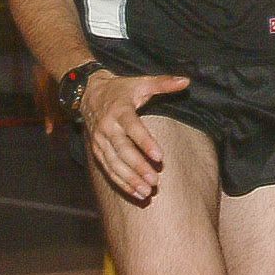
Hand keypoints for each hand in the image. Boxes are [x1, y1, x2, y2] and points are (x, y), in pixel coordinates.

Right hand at [80, 71, 190, 202]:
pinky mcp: (97, 150)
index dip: (145, 143)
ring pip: (114, 163)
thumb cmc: (121, 89)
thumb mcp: (141, 83)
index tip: (159, 156)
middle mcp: (108, 128)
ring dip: (130, 179)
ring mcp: (100, 141)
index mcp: (120, 111)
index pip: (133, 128)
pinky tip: (135, 192)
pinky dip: (121, 182)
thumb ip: (163, 83)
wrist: (88, 93)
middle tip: (154, 181)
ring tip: (146, 191)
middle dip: (138, 167)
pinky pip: (108, 169)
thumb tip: (186, 81)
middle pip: (122, 150)